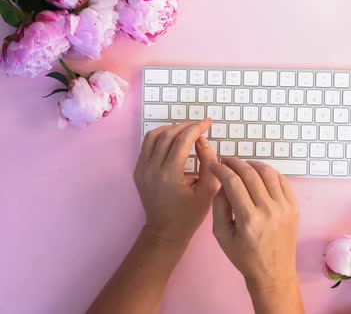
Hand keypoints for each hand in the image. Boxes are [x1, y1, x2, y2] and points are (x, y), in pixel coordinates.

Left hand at [133, 119, 219, 242]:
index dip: (196, 128)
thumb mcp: (208, 190)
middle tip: (200, 125)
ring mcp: (141, 169)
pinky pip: (147, 145)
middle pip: (167, 135)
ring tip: (187, 129)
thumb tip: (202, 139)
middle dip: (185, 126)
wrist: (165, 231)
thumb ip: (208, 162)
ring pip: (153, 136)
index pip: (182, 140)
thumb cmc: (190, 214)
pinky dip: (160, 137)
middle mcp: (151, 169)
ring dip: (171, 128)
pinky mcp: (138, 171)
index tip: (208, 122)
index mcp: (169, 175)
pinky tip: (173, 138)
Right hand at [210, 158, 299, 287]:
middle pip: (251, 174)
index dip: (221, 170)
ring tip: (242, 166)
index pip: (233, 182)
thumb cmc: (244, 256)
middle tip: (226, 161)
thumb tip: (223, 182)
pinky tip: (259, 174)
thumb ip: (219, 206)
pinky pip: (282, 181)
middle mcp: (269, 210)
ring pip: (268, 173)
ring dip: (252, 164)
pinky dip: (269, 173)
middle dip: (235, 163)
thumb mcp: (222, 235)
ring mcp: (285, 207)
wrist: (273, 272)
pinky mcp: (294, 207)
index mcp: (249, 219)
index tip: (215, 166)